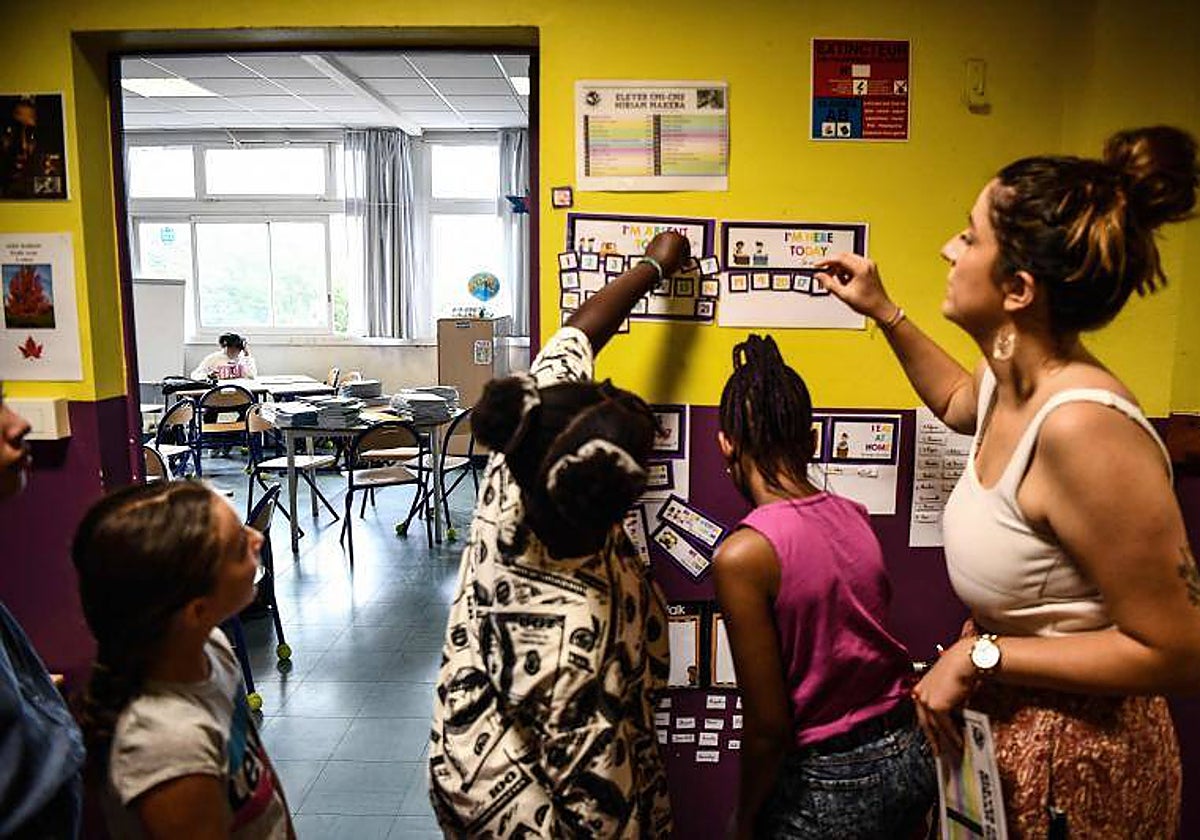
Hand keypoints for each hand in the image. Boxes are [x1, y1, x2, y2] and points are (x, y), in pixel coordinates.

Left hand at [644, 231, 690, 275]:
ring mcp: (659, 237)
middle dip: (678, 248)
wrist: (654, 266)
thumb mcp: (681, 262)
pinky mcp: (652, 241)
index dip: (687, 251)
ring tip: (671, 257)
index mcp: (678, 237)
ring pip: (667, 241)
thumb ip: (685, 258)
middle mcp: (669, 234)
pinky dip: (662, 248)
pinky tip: (663, 256)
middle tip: (679, 256)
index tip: (686, 256)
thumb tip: (684, 259)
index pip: (686, 242)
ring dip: (670, 247)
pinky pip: (660, 243)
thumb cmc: (667, 263)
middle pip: (676, 239)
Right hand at [813, 253, 895, 321]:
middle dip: (831, 264)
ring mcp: (868, 265)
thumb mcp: (844, 295)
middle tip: (823, 273)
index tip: (817, 265)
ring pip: (847, 260)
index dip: (825, 261)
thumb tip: (819, 276)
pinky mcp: (868, 268)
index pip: (839, 258)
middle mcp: (866, 264)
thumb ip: (829, 284)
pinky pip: (853, 264)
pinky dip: (845, 270)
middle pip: (843, 256)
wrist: (881, 308)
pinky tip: (844, 281)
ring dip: (839, 268)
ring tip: (836, 281)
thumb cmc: (868, 304)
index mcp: (861, 268)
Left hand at [911, 636, 975, 756]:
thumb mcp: (948, 685)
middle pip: (926, 723)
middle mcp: (920, 695)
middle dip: (933, 739)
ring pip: (936, 727)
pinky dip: (953, 736)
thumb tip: (953, 716)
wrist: (964, 661)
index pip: (923, 713)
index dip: (929, 728)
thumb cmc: (960, 668)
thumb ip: (946, 699)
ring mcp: (926, 701)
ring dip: (946, 741)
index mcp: (920, 688)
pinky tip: (960, 744)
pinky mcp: (937, 707)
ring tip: (953, 752)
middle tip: (938, 753)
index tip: (933, 739)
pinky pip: (945, 726)